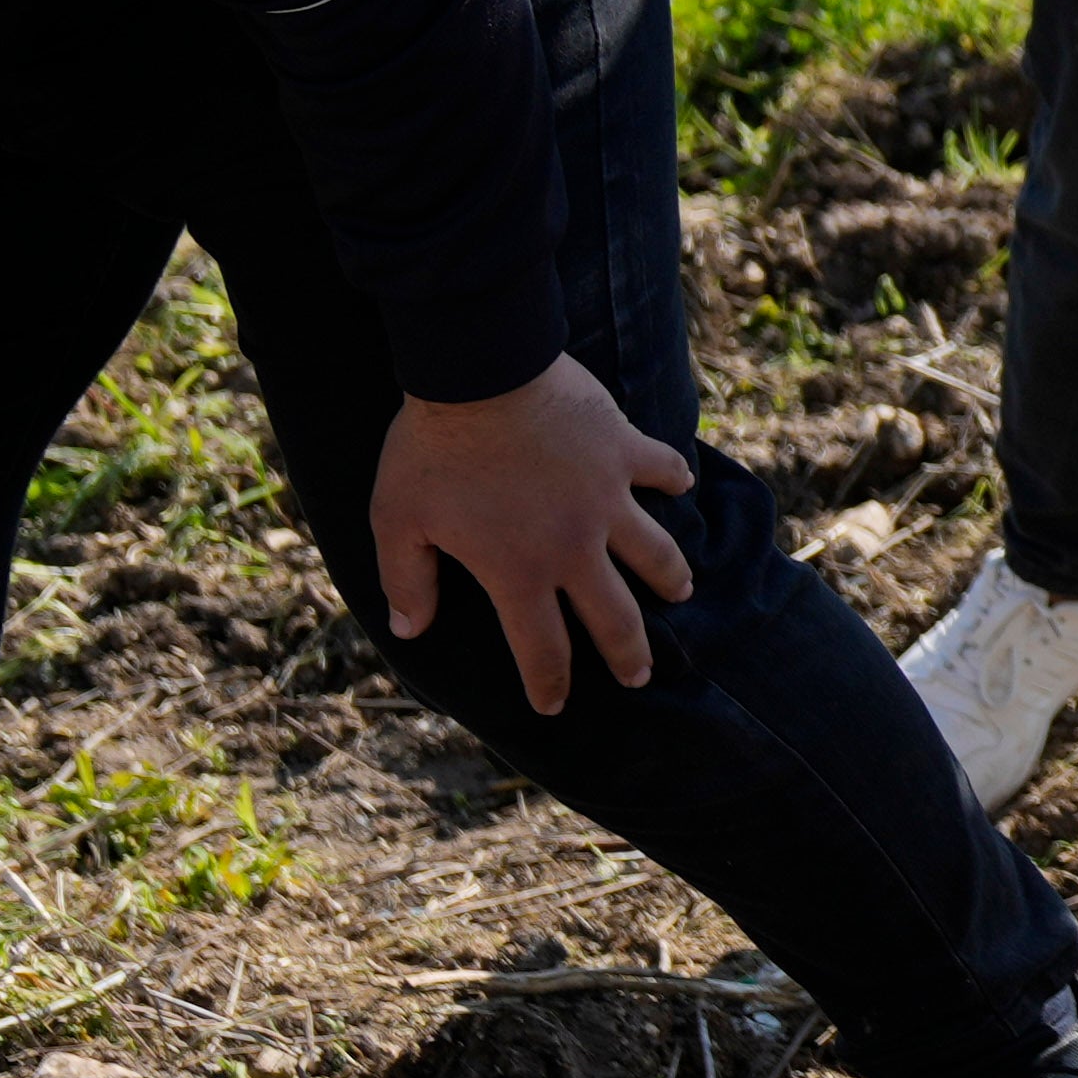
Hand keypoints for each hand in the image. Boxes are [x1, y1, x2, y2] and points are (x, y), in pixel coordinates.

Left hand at [378, 352, 702, 714]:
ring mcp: (607, 499)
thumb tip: (409, 629)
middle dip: (627, 655)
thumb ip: (406, 580)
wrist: (479, 371)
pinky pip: (661, 468)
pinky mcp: (622, 450)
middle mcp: (574, 547)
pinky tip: (680, 486)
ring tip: (680, 592)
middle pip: (614, 617)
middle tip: (638, 676)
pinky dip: (673, 478)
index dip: (548, 684)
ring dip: (669, 577)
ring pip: (655, 553)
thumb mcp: (396, 520)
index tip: (552, 706)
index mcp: (519, 571)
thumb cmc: (431, 449)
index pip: (542, 648)